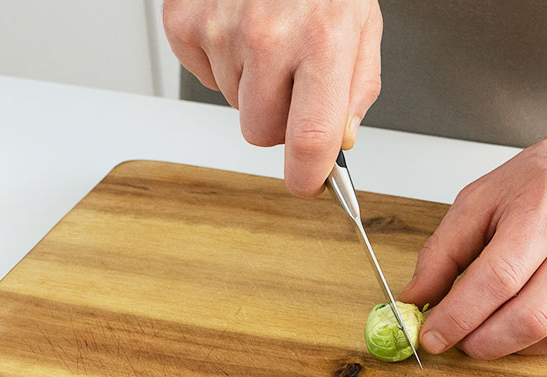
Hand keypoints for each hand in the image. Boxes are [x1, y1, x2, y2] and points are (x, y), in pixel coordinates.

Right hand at [163, 0, 381, 195]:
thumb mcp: (362, 25)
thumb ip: (357, 89)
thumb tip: (340, 141)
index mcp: (323, 41)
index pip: (311, 136)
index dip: (307, 175)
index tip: (306, 184)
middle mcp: (269, 36)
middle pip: (261, 133)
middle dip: (278, 120)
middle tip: (291, 81)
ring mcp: (220, 30)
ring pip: (234, 104)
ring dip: (252, 84)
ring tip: (267, 38)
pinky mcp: (184, 22)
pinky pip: (204, 76)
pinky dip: (221, 62)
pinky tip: (239, 29)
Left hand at [398, 131, 546, 358]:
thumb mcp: (482, 197)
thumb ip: (443, 251)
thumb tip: (414, 299)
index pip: (498, 277)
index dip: (460, 315)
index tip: (432, 335)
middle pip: (532, 316)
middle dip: (484, 341)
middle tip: (461, 341)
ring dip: (515, 346)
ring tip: (493, 330)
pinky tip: (531, 321)